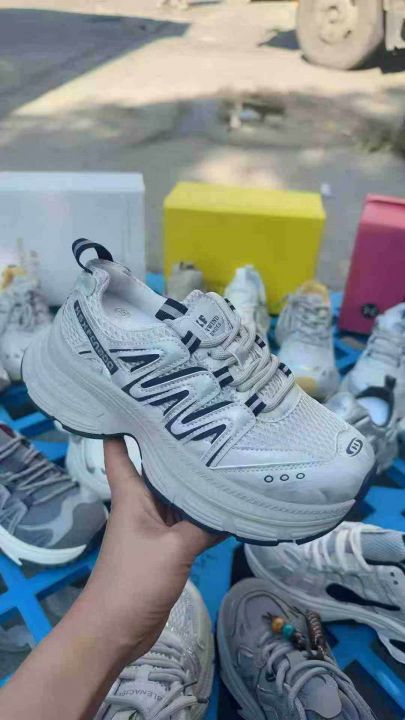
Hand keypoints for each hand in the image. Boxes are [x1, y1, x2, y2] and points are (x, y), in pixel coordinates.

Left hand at [83, 437, 221, 659]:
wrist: (116, 630)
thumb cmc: (134, 581)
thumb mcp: (173, 548)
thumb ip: (203, 524)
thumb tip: (233, 501)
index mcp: (131, 495)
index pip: (120, 450)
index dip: (123, 423)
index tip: (142, 398)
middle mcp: (142, 504)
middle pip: (157, 467)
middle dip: (177, 446)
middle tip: (208, 420)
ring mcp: (154, 526)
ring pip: (177, 495)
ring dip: (195, 482)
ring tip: (227, 454)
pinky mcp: (167, 547)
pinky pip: (188, 522)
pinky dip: (205, 515)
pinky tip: (230, 505)